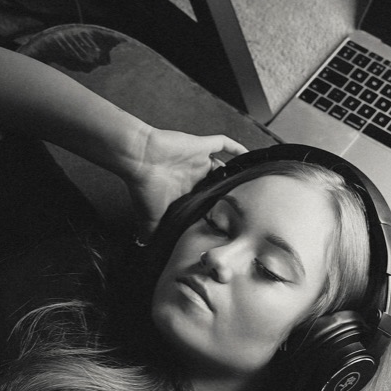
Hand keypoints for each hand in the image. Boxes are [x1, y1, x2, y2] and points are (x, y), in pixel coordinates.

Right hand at [124, 127, 247, 232]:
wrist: (138, 159)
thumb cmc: (144, 186)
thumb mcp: (150, 216)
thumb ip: (150, 231)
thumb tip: (144, 247)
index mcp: (184, 190)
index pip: (205, 200)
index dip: (216, 208)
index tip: (228, 220)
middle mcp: (192, 175)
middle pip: (217, 184)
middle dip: (229, 192)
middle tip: (244, 204)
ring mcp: (198, 159)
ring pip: (223, 166)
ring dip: (235, 172)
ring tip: (251, 183)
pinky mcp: (200, 146)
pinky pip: (223, 144)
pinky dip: (236, 148)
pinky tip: (248, 155)